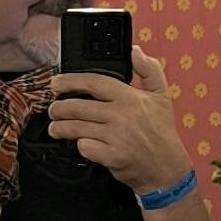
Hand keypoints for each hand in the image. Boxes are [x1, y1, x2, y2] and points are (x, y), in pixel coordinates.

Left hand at [47, 44, 191, 197]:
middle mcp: (122, 115)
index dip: (70, 81)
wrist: (167, 169)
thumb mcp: (161, 96)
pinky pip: (85, 147)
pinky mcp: (112, 156)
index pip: (94, 82)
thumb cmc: (162, 133)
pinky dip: (79, 146)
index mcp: (130, 97)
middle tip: (53, 109)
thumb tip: (135, 51)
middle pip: (78, 106)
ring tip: (56, 128)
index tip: (56, 83)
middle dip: (58, 108)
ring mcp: (116, 136)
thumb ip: (149, 69)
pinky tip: (79, 144)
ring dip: (60, 128)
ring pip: (76, 127)